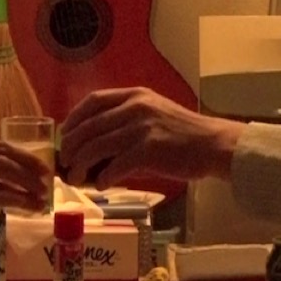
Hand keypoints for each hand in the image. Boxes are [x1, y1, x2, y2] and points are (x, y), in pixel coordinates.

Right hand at [0, 134, 50, 225]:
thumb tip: (7, 176)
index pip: (0, 146)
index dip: (25, 156)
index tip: (42, 167)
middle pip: (5, 158)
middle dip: (30, 170)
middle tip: (47, 183)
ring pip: (2, 175)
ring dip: (25, 187)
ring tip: (41, 199)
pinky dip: (13, 199)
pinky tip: (25, 206)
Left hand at [58, 87, 244, 188]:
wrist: (214, 145)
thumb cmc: (184, 135)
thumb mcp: (154, 114)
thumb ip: (126, 121)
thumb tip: (94, 145)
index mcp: (135, 96)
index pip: (93, 101)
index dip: (74, 119)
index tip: (66, 135)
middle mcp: (135, 108)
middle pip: (88, 126)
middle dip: (72, 147)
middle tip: (66, 163)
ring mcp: (141, 128)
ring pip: (96, 147)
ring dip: (81, 166)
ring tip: (77, 178)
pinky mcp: (148, 150)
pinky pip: (114, 166)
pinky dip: (103, 178)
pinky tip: (102, 185)